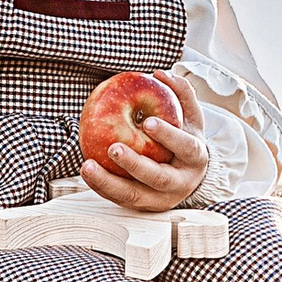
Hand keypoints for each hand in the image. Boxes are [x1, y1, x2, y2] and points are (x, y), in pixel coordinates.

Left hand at [80, 79, 211, 213]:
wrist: (189, 179)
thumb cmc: (186, 141)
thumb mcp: (192, 118)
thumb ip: (181, 94)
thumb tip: (160, 73)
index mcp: (195, 159)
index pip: (185, 147)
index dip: (168, 135)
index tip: (148, 122)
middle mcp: (179, 183)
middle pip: (157, 178)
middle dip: (134, 164)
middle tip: (113, 148)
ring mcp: (159, 200)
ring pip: (132, 195)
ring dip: (108, 182)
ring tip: (87, 166)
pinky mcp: (141, 207)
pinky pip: (119, 199)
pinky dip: (101, 186)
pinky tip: (87, 172)